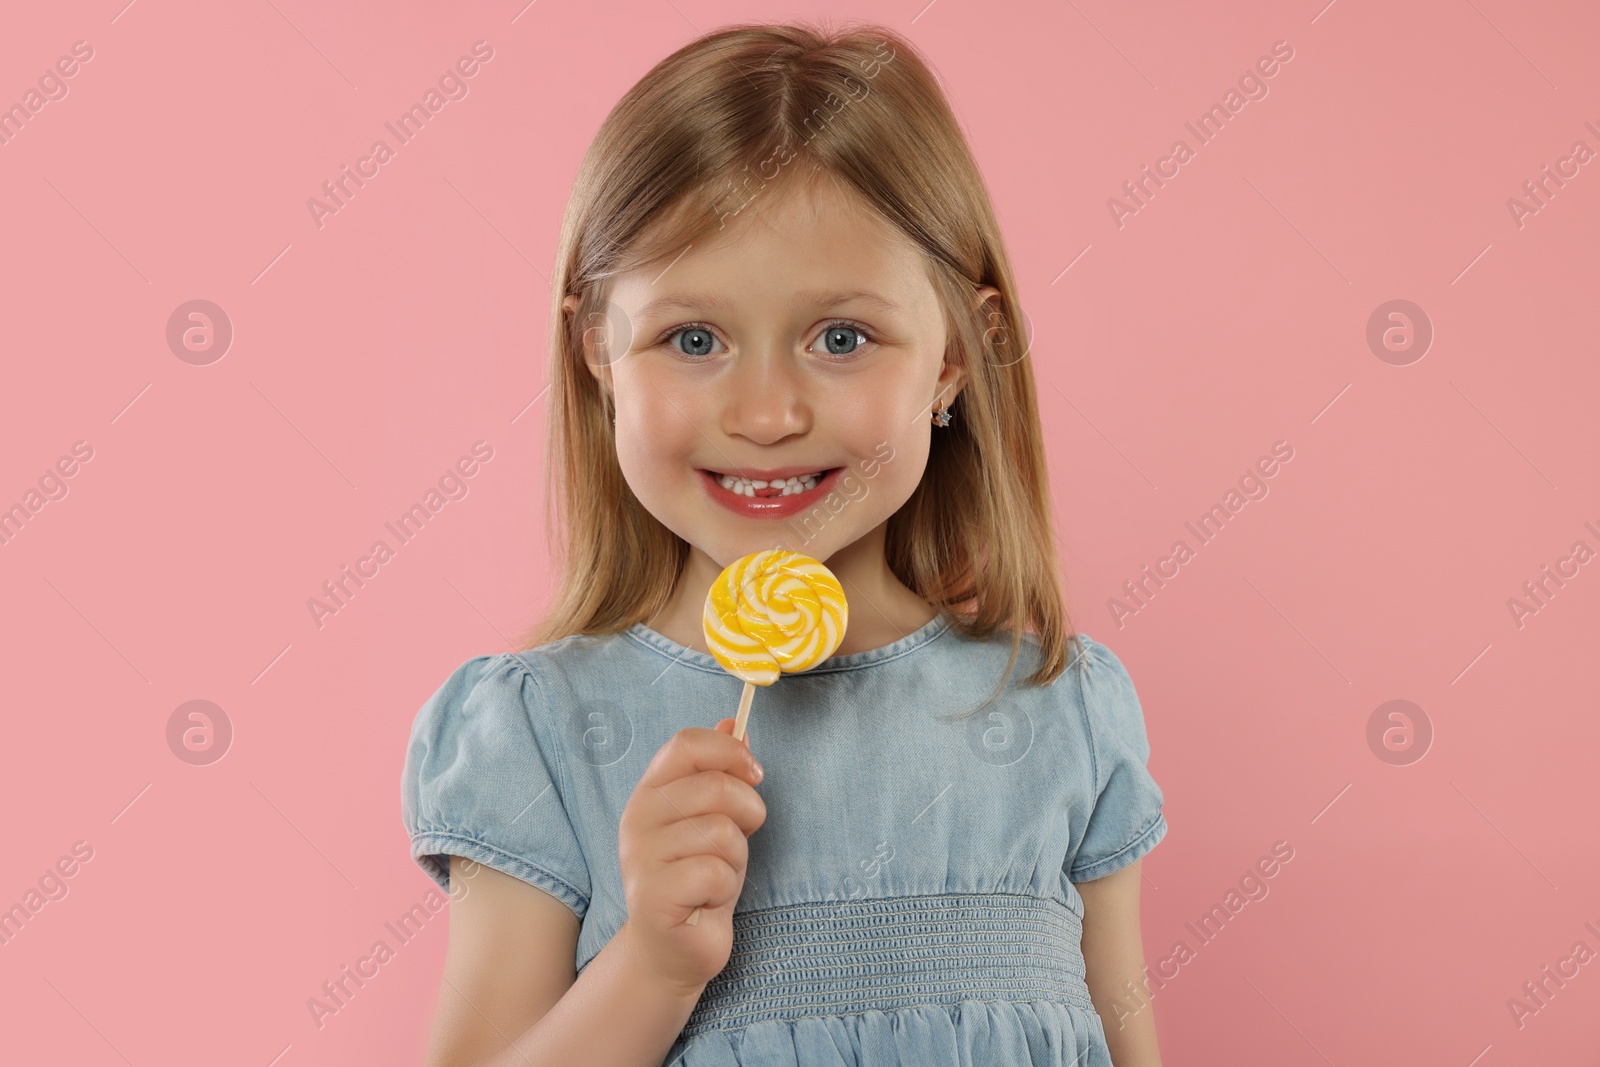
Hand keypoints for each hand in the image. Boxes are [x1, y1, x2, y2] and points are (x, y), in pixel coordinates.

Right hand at [617, 718, 765, 994]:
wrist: (672, 949)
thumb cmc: (697, 878)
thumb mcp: (714, 818)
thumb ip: (721, 771)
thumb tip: (735, 722)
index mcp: (651, 791)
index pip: (687, 743)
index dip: (730, 752)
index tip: (755, 774)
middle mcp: (638, 818)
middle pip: (714, 785)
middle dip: (747, 812)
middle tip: (740, 839)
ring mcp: (641, 857)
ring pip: (721, 832)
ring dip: (736, 859)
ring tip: (717, 876)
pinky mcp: (653, 896)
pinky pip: (714, 873)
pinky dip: (725, 888)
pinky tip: (707, 901)